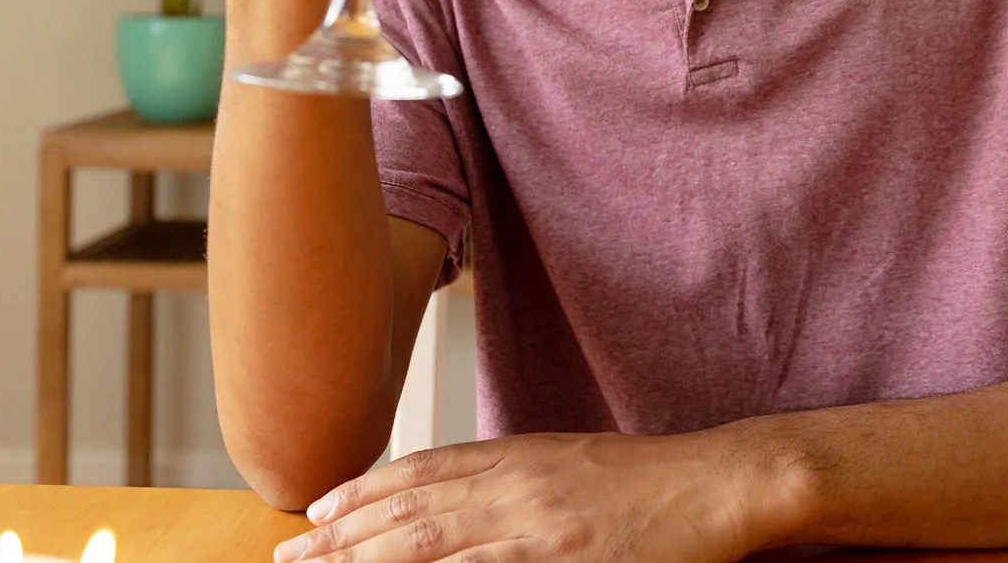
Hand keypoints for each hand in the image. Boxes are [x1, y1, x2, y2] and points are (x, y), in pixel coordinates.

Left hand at [273, 432, 786, 562]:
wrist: (717, 482)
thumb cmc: (650, 482)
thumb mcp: (569, 465)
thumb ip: (513, 479)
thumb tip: (459, 499)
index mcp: (518, 454)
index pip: (420, 469)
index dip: (361, 490)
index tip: (317, 509)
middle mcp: (514, 482)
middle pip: (409, 508)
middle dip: (341, 534)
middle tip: (290, 552)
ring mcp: (535, 523)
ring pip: (429, 543)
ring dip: (364, 559)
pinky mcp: (561, 558)